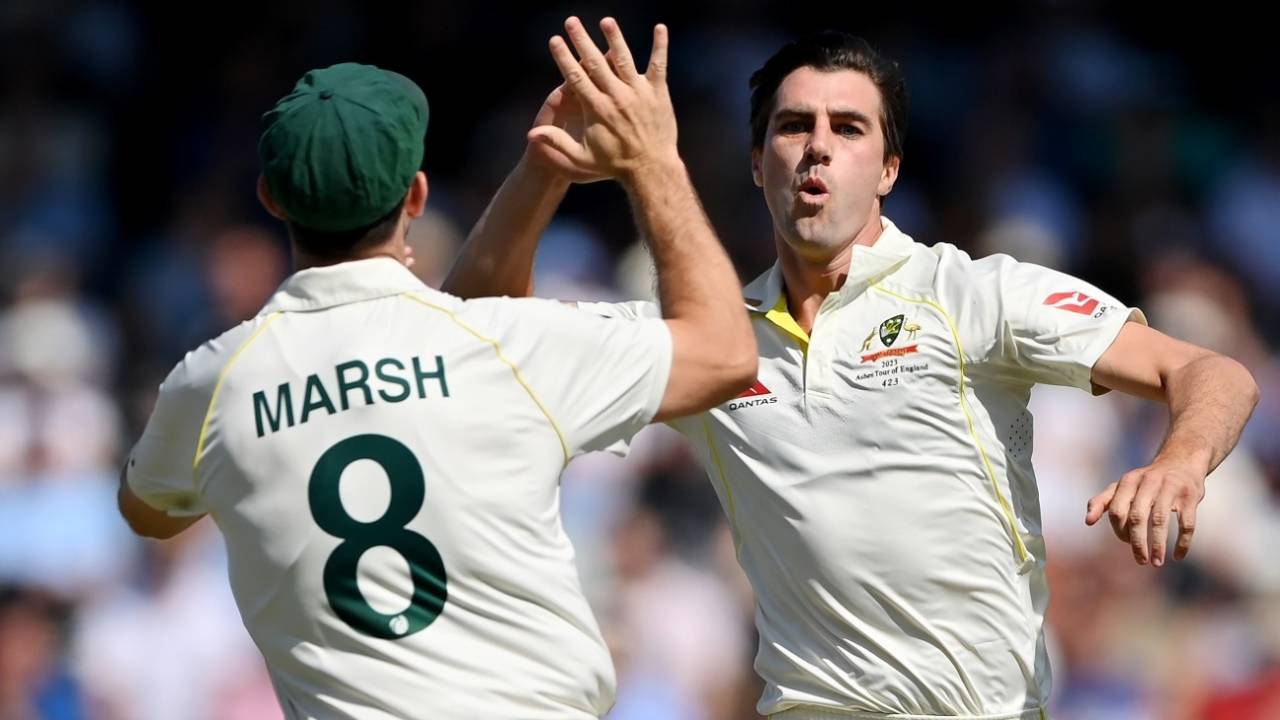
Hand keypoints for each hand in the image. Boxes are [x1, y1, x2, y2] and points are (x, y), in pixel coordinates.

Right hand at [530, 17, 676, 181]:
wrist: (650, 169)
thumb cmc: (614, 164)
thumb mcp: (581, 158)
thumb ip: (557, 143)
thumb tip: (531, 135)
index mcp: (596, 108)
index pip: (575, 77)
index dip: (563, 57)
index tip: (555, 40)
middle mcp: (616, 96)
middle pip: (595, 62)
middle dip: (582, 40)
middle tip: (571, 21)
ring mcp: (638, 92)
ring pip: (624, 59)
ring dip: (614, 38)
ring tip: (606, 21)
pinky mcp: (658, 92)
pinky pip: (658, 65)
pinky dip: (660, 46)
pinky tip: (660, 28)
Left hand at [1085, 459, 1206, 565]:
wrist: (1181, 461)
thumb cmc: (1145, 481)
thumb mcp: (1122, 487)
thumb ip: (1102, 502)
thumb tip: (1087, 522)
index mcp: (1128, 481)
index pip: (1116, 511)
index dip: (1119, 530)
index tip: (1126, 543)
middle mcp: (1148, 482)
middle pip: (1137, 517)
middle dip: (1137, 543)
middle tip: (1140, 561)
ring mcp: (1170, 488)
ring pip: (1160, 521)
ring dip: (1157, 546)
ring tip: (1157, 562)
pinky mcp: (1190, 496)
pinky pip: (1186, 523)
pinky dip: (1182, 542)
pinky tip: (1177, 556)